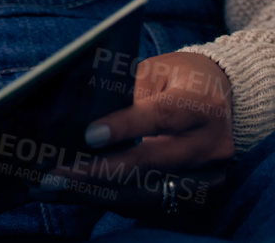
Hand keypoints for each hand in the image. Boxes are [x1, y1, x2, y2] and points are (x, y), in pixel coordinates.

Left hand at [48, 51, 233, 211]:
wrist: (218, 97)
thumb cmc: (176, 78)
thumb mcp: (154, 71)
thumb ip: (126, 91)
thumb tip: (83, 117)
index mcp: (202, 103)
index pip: (161, 117)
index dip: (125, 127)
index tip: (89, 135)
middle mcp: (211, 143)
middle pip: (152, 163)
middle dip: (100, 171)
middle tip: (57, 174)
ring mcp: (209, 174)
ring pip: (149, 190)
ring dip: (100, 192)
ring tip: (59, 189)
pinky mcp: (200, 193)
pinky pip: (152, 203)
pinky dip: (117, 199)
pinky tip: (84, 194)